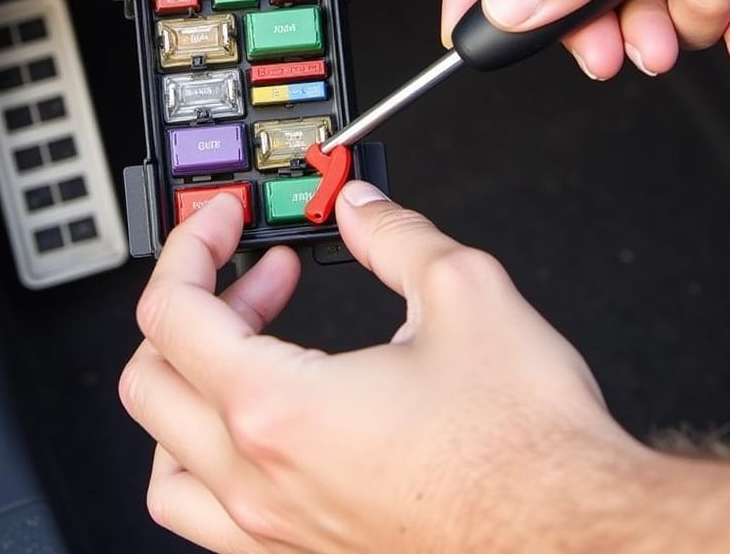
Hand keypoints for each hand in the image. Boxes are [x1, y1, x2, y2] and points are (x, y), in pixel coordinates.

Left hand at [118, 185, 655, 552]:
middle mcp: (261, 481)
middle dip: (195, 303)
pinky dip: (211, 457)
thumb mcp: (464, 292)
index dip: (190, 247)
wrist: (578, 539)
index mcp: (279, 410)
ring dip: (185, 389)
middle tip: (259, 274)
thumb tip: (360, 208)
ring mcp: (277, 532)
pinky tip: (272, 422)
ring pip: (165, 465)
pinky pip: (211, 515)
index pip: (172, 314)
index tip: (223, 223)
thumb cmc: (526, 449)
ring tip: (243, 347)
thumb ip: (394, 233)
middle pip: (151, 381)